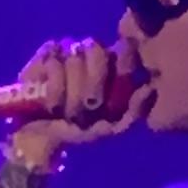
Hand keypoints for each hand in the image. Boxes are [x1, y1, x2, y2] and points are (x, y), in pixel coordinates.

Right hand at [1, 37, 137, 171]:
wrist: (39, 137)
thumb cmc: (77, 130)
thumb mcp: (107, 129)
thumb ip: (130, 114)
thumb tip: (148, 90)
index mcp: (112, 67)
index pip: (123, 49)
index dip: (122, 62)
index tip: (118, 87)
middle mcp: (91, 54)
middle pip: (97, 52)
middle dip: (93, 84)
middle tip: (89, 108)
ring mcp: (67, 52)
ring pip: (74, 60)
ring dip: (72, 93)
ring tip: (68, 112)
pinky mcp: (45, 56)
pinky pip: (53, 64)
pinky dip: (55, 89)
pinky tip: (52, 107)